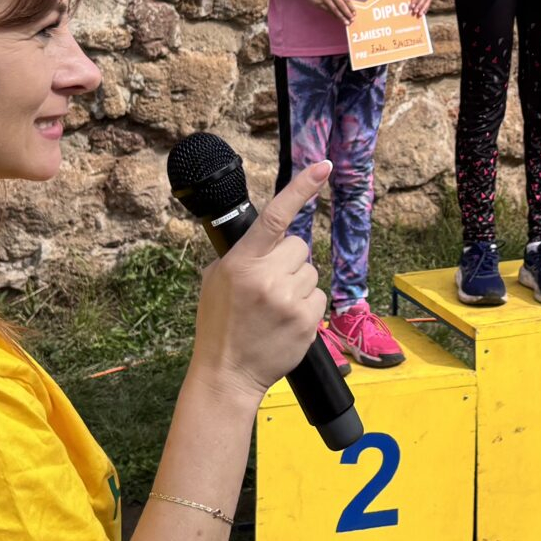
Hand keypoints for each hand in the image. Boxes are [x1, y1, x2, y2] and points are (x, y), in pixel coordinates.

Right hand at [190, 162, 330, 397]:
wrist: (228, 374)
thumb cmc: (220, 326)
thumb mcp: (217, 281)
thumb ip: (243, 254)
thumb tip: (270, 234)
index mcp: (242, 263)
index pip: (276, 216)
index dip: (301, 188)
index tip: (323, 166)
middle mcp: (268, 278)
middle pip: (300, 246)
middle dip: (289, 260)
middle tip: (270, 283)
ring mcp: (290, 300)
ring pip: (311, 272)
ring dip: (298, 283)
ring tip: (276, 306)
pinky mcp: (308, 321)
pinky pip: (319, 296)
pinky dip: (307, 305)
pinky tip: (287, 320)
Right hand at [294, 0, 356, 23]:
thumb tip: (346, 4)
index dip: (351, 7)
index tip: (355, 13)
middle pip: (341, 5)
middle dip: (347, 13)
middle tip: (352, 20)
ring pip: (334, 9)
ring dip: (341, 17)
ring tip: (346, 23)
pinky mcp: (317, 3)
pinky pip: (327, 10)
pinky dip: (333, 15)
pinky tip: (337, 18)